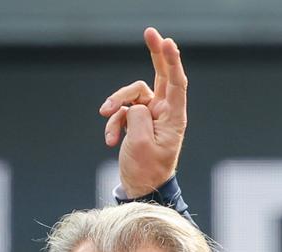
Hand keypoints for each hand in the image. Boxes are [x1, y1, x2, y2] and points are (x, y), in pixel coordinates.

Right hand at [100, 27, 187, 197]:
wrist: (141, 189)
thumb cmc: (146, 170)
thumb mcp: (140, 144)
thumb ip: (139, 118)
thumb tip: (136, 106)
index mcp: (173, 118)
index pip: (176, 83)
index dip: (172, 61)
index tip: (167, 42)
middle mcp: (164, 113)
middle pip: (161, 75)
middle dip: (156, 54)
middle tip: (150, 32)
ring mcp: (150, 116)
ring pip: (131, 95)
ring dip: (115, 105)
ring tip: (105, 119)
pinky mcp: (137, 121)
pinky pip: (122, 112)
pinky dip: (112, 124)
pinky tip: (109, 141)